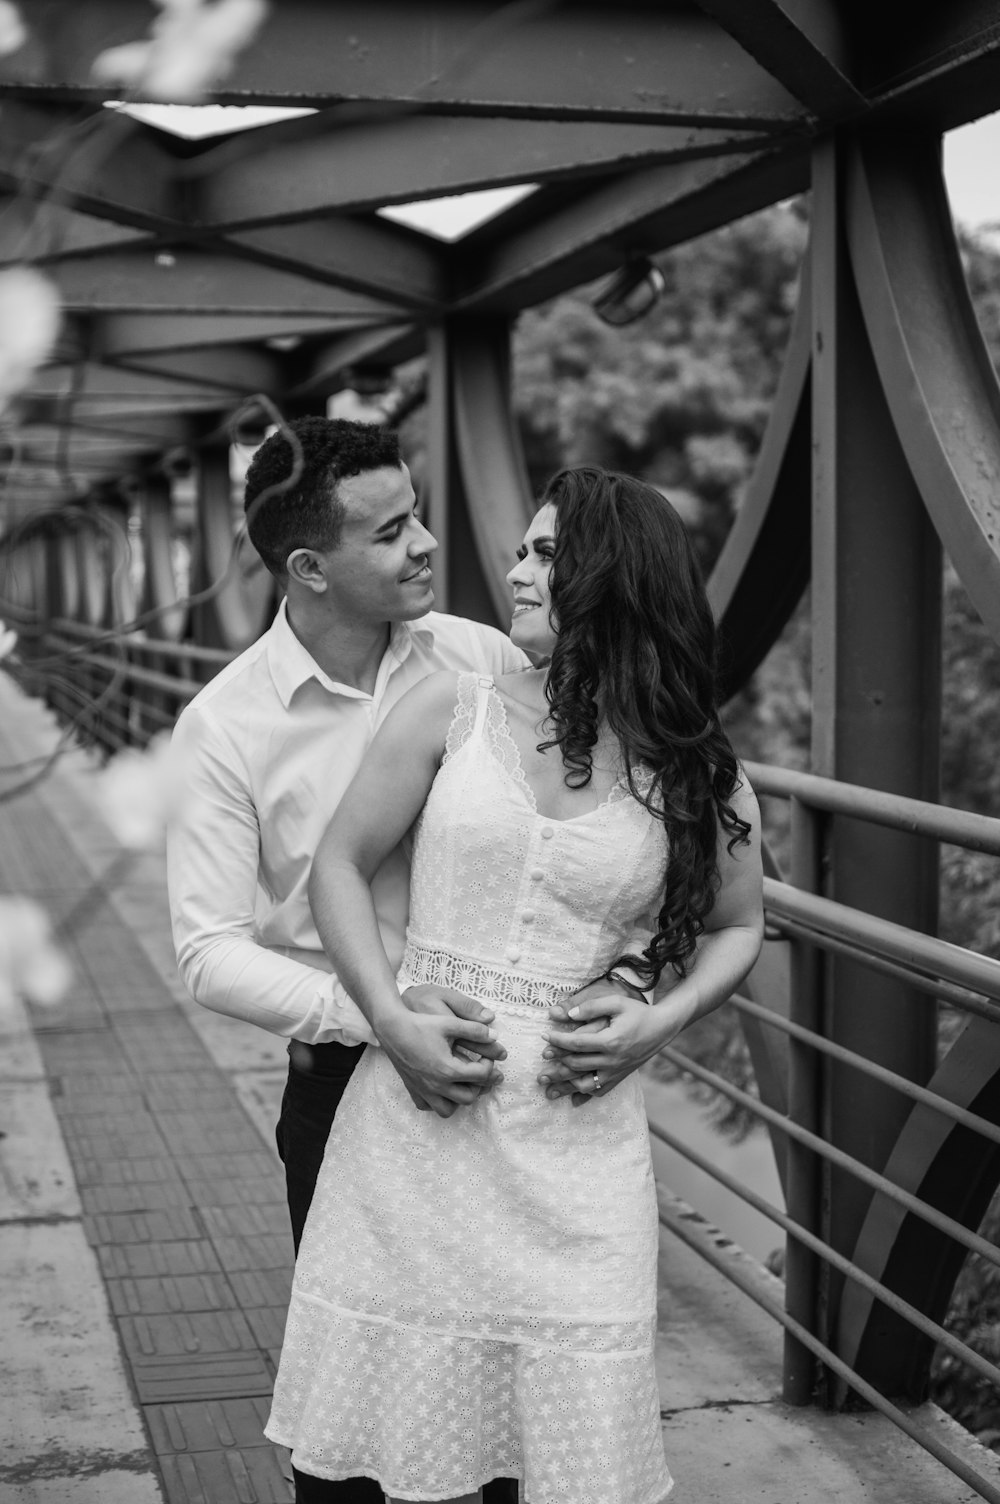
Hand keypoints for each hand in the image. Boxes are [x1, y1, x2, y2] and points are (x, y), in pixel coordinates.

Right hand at [380, 989, 505, 1118]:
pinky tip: (441, 1088)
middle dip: (479, 1085)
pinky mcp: (413, 1089)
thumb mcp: (451, 1022)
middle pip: (469, 1097)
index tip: (487, 1056)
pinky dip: (437, 1102)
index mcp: (449, 1069)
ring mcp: (424, 1090)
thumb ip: (475, 1030)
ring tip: (462, 1083)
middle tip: (480, 1071)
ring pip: (448, 1109)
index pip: (481, 1076)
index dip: (490, 1065)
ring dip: (459, 1099)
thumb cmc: (421, 1024)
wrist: (392, 1028)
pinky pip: (428, 1106)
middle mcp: (437, 1085)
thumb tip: (495, 1036)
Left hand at [539, 979, 666, 1106]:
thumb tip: (567, 1015)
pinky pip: (599, 1091)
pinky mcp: (620, 1078)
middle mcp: (613, 1060)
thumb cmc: (638, 1012)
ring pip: (585, 1084)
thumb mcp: (616, 1002)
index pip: (577, 1044)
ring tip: (547, 1086)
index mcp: (611, 1041)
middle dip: (555, 1064)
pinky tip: (571, 1098)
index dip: (558, 1041)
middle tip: (540, 1061)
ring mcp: (616, 1072)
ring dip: (564, 1085)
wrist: (662, 1028)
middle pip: (577, 1066)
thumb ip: (592, 1007)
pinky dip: (584, 1095)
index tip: (544, 1036)